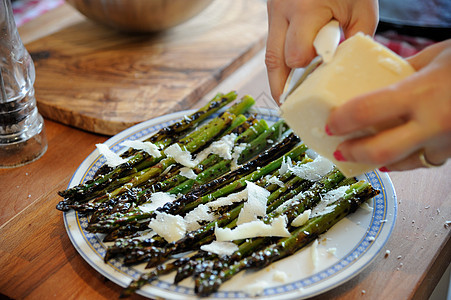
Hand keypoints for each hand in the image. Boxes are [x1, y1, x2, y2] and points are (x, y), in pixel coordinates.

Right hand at [265, 0, 378, 101]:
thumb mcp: (362, 9)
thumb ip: (352, 41)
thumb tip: (342, 72)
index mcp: (305, 8)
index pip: (296, 56)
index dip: (308, 72)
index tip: (319, 81)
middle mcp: (281, 11)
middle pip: (274, 62)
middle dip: (284, 86)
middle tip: (291, 106)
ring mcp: (273, 13)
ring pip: (269, 57)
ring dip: (278, 80)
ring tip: (285, 102)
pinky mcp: (273, 16)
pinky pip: (274, 46)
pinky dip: (282, 64)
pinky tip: (289, 80)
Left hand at [326, 39, 450, 170]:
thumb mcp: (437, 56)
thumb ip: (404, 69)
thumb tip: (377, 76)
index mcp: (422, 93)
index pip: (366, 111)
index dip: (341, 121)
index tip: (329, 123)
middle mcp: (433, 122)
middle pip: (380, 150)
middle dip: (352, 153)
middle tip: (338, 150)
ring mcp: (447, 140)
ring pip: (403, 163)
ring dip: (377, 162)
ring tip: (361, 156)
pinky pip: (425, 161)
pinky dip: (406, 160)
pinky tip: (395, 156)